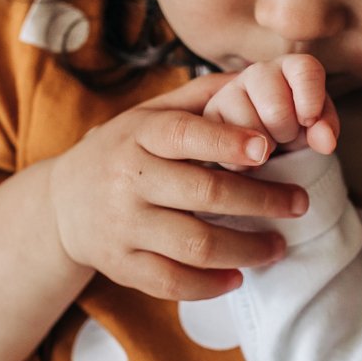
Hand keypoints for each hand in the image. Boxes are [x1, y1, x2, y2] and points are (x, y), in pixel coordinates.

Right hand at [48, 73, 310, 300]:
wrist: (62, 204)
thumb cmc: (125, 150)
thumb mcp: (151, 114)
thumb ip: (203, 96)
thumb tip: (261, 76)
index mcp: (139, 135)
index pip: (185, 134)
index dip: (228, 141)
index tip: (268, 148)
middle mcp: (128, 180)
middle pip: (204, 194)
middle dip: (261, 200)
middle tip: (299, 203)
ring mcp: (123, 226)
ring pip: (195, 245)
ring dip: (247, 249)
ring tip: (278, 246)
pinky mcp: (121, 265)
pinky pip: (172, 282)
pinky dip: (211, 285)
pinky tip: (237, 276)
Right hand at [202, 55, 339, 168]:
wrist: (267, 147)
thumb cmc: (298, 129)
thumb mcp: (318, 128)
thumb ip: (325, 129)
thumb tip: (326, 142)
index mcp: (290, 68)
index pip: (305, 70)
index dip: (310, 99)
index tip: (309, 121)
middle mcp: (258, 73)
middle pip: (276, 109)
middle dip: (285, 132)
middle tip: (285, 135)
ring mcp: (229, 93)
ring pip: (250, 128)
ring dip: (263, 147)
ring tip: (266, 143)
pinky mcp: (208, 118)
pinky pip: (227, 145)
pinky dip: (243, 161)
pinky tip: (247, 155)